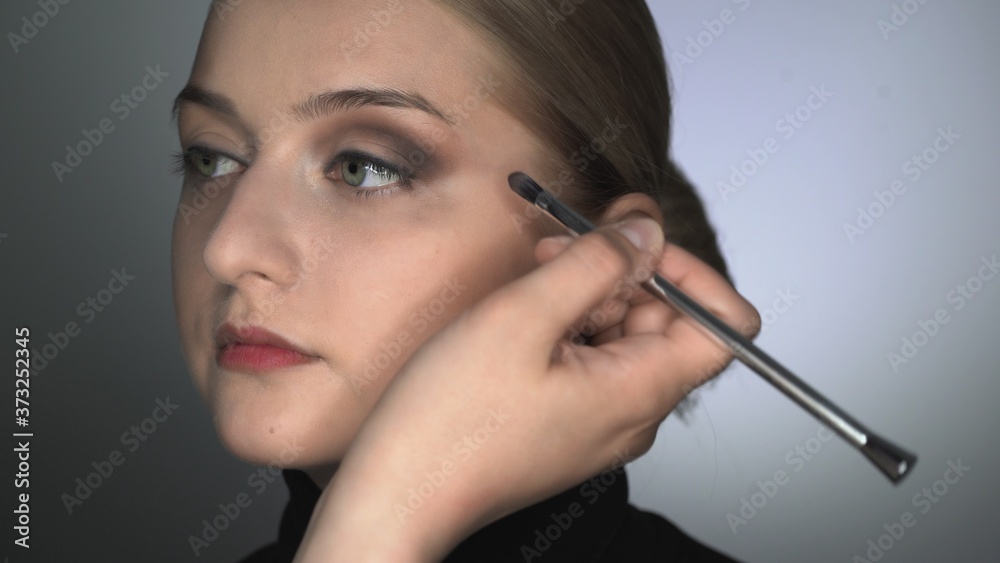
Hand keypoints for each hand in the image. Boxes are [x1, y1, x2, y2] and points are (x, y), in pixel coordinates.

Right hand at [293, 215, 760, 561]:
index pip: (724, 325)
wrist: (399, 490)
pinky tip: (521, 313)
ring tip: (530, 278)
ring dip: (586, 291)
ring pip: (622, 334)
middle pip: (666, 320)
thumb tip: (646, 232)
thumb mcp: (523, 317)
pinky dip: (565, 322)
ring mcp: (600, 419)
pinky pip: (590, 358)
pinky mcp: (568, 420)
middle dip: (620, 271)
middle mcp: (632, 412)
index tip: (636, 245)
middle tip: (558, 249)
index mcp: (639, 392)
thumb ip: (596, 263)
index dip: (689, 272)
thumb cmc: (449, 422)